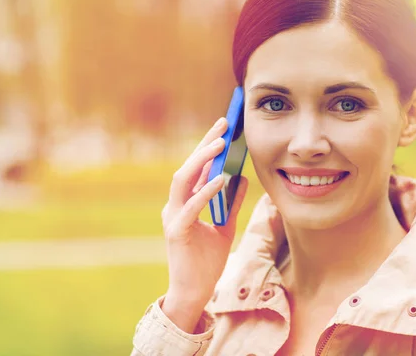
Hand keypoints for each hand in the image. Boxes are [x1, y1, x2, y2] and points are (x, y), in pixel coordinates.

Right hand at [160, 117, 247, 330]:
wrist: (194, 291)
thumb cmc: (206, 261)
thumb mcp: (224, 226)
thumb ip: (230, 203)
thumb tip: (242, 179)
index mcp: (185, 203)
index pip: (196, 169)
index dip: (208, 146)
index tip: (224, 127)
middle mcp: (175, 206)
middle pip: (188, 167)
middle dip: (205, 144)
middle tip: (223, 124)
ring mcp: (173, 217)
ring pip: (182, 180)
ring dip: (201, 160)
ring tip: (220, 144)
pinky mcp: (176, 232)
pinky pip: (190, 207)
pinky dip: (205, 191)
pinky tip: (221, 178)